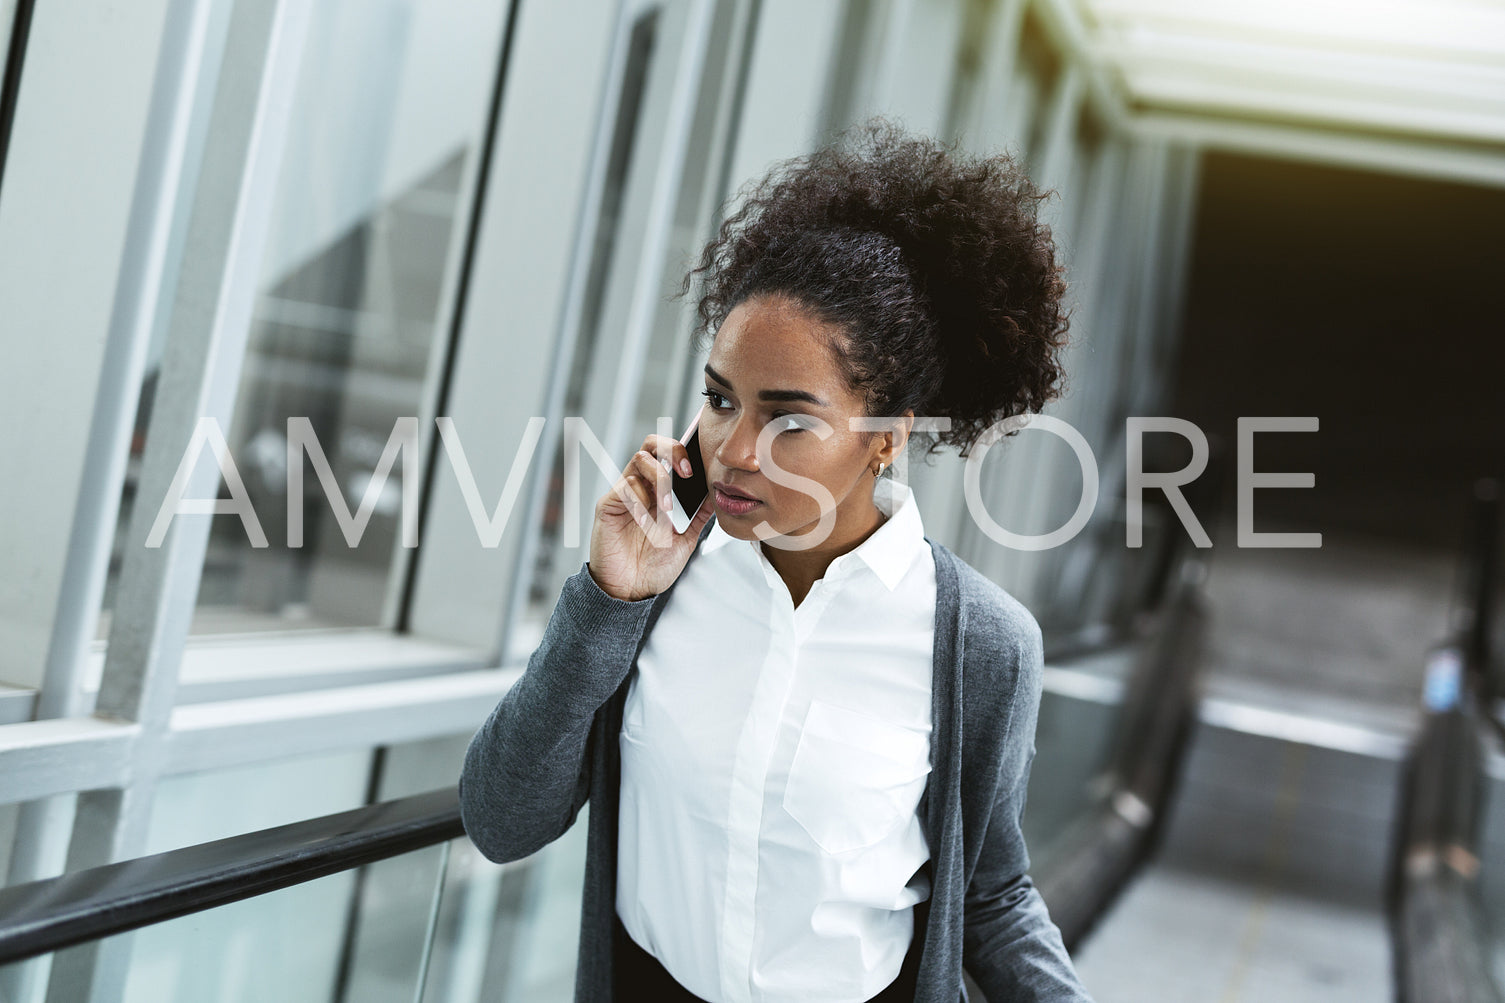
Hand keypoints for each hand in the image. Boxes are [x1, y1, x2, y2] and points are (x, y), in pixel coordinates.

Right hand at [588, 432, 713, 600]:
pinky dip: (640, 501)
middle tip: (686, 473)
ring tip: (667, 508)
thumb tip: (717, 494)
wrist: (631, 591)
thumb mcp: (686, 539)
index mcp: (658, 492)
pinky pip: (624, 487)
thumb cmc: (653, 566)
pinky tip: (646, 522)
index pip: (667, 454)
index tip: (698, 467)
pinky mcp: (607, 506)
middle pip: (651, 445)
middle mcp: (640, 487)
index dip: (683, 451)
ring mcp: (623, 495)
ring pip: (639, 460)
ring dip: (659, 480)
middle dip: (672, 451)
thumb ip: (699, 516)